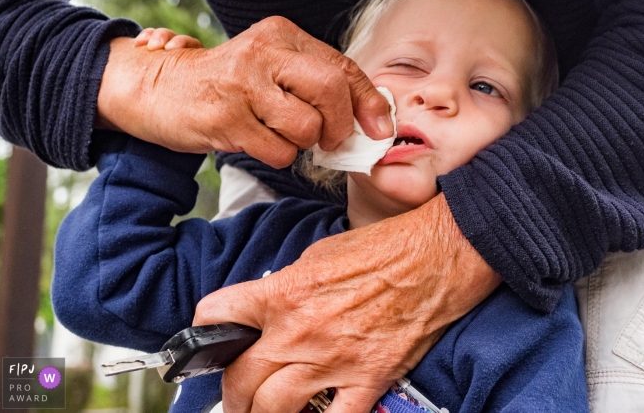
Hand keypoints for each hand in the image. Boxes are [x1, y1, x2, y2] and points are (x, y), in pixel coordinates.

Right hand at [97, 16, 392, 167]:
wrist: (159, 87)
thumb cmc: (227, 84)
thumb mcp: (271, 68)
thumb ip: (314, 84)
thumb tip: (368, 119)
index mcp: (281, 35)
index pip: (342, 66)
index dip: (368, 102)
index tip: (378, 128)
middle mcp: (264, 53)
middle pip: (331, 91)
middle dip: (339, 125)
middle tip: (330, 140)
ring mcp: (243, 85)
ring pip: (306, 128)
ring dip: (300, 144)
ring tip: (277, 133)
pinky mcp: (226, 118)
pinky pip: (278, 152)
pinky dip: (276, 156)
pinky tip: (255, 140)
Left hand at [193, 194, 500, 412]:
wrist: (439, 254)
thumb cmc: (385, 247)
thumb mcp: (321, 253)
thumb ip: (288, 285)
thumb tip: (271, 307)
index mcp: (284, 292)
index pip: (215, 315)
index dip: (205, 330)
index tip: (209, 341)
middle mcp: (299, 330)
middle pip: (238, 378)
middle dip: (229, 394)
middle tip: (234, 398)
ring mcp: (333, 360)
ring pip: (272, 408)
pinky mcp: (368, 380)